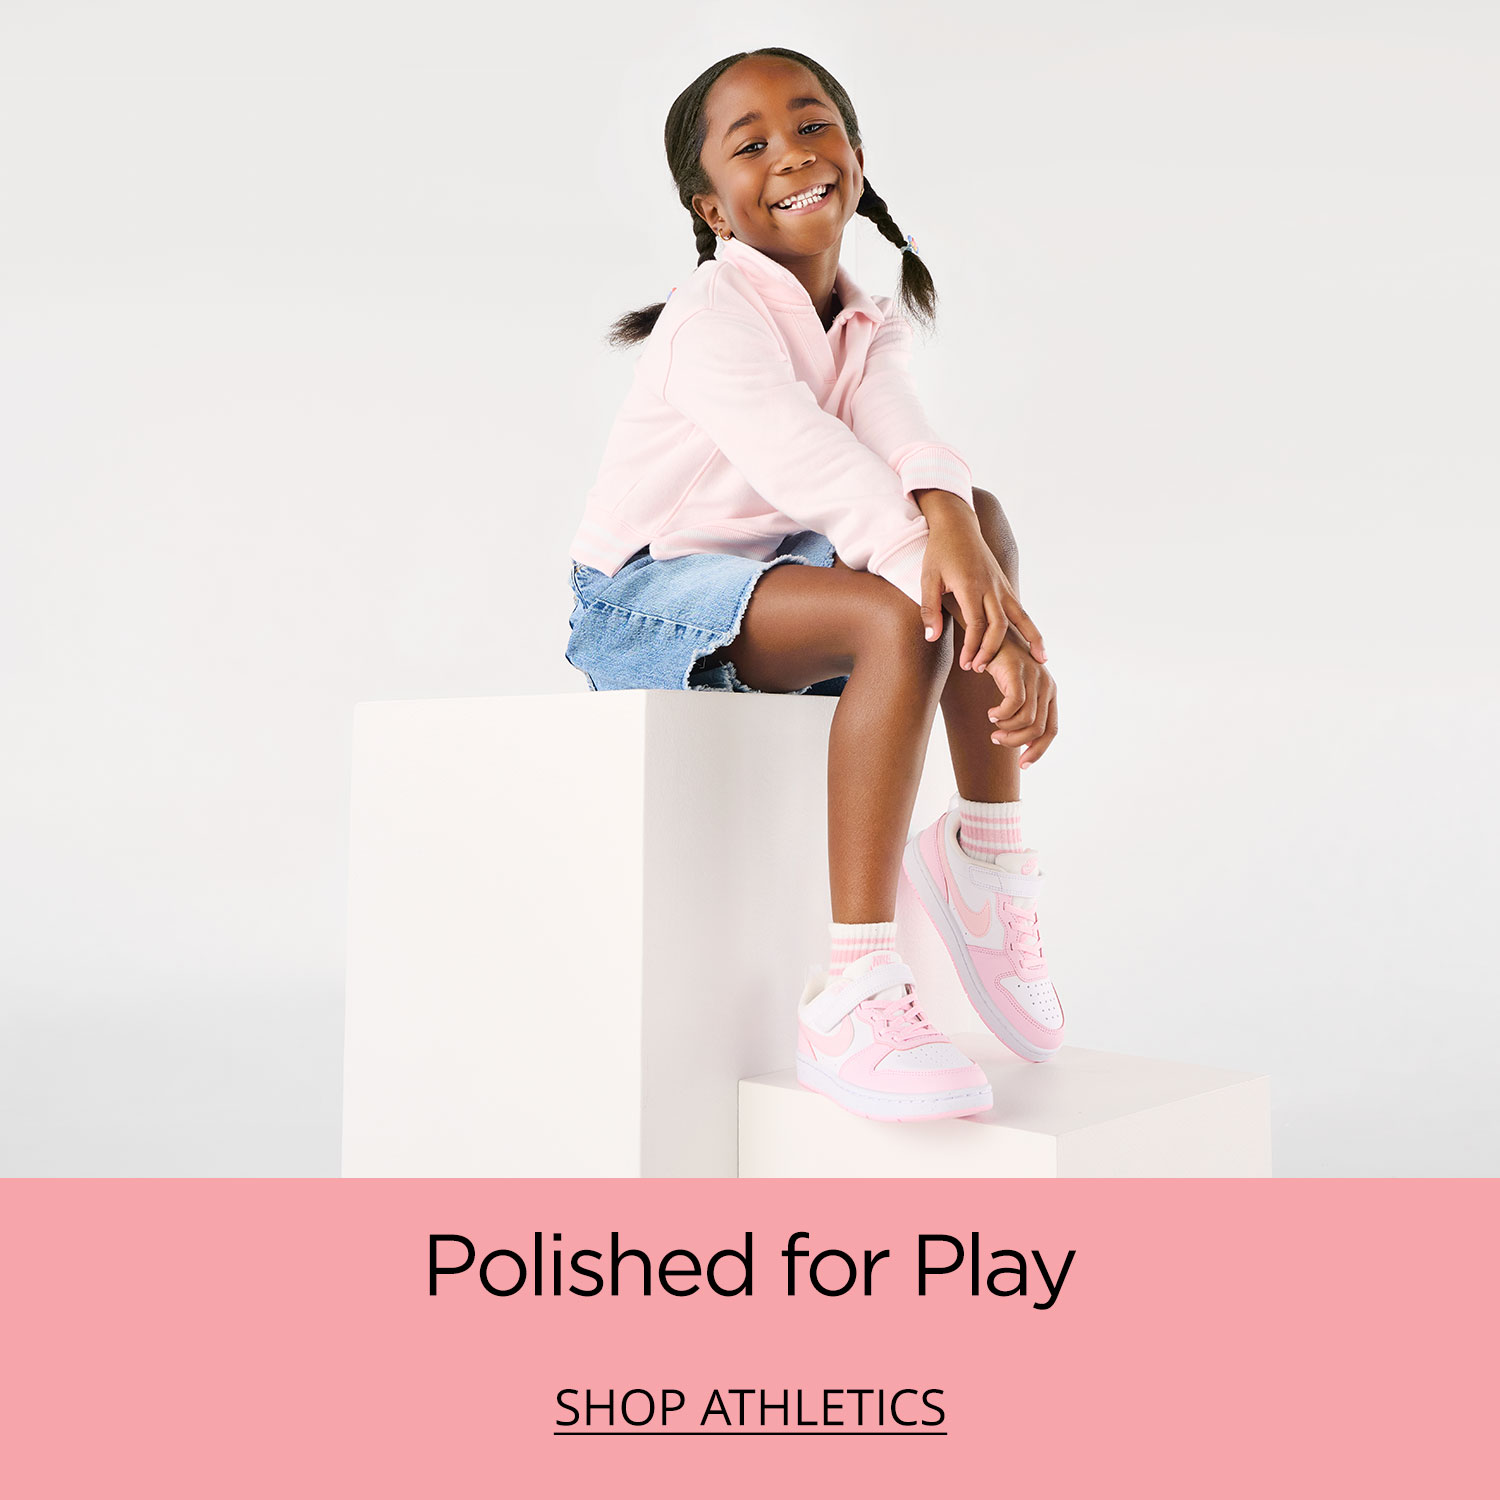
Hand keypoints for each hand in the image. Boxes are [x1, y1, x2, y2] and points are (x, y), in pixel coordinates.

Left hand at [918, 504, 1045, 672]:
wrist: (958, 525)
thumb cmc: (939, 552)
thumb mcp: (927, 579)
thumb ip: (930, 609)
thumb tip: (931, 637)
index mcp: (970, 585)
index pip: (977, 623)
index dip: (973, 647)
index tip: (966, 663)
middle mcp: (991, 587)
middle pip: (998, 625)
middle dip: (990, 650)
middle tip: (979, 669)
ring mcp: (1001, 586)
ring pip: (1019, 617)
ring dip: (1029, 640)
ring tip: (1038, 664)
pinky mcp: (1005, 586)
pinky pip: (1022, 611)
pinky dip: (1031, 628)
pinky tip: (1039, 646)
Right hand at [986, 631, 1057, 768]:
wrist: (991, 634)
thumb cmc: (1002, 666)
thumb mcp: (1016, 691)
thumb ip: (1023, 712)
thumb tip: (1024, 743)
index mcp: (1049, 693)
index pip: (1051, 730)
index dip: (1038, 751)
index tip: (1022, 765)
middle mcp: (1047, 686)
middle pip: (1038, 729)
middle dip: (1016, 742)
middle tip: (997, 740)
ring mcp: (1035, 678)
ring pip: (1026, 720)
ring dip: (1007, 730)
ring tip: (993, 726)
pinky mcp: (1018, 672)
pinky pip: (1013, 705)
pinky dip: (1001, 715)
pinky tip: (991, 713)